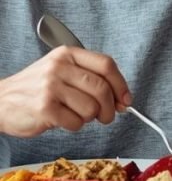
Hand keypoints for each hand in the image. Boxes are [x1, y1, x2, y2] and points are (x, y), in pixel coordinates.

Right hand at [0, 47, 131, 136]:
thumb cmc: (36, 89)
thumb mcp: (62, 72)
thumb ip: (91, 80)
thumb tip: (123, 100)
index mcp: (67, 54)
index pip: (106, 65)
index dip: (121, 85)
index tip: (126, 100)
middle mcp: (59, 67)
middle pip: (102, 89)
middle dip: (109, 108)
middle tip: (105, 116)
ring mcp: (50, 86)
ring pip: (91, 108)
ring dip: (88, 118)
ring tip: (75, 114)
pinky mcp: (44, 107)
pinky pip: (76, 123)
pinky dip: (74, 126)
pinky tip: (62, 120)